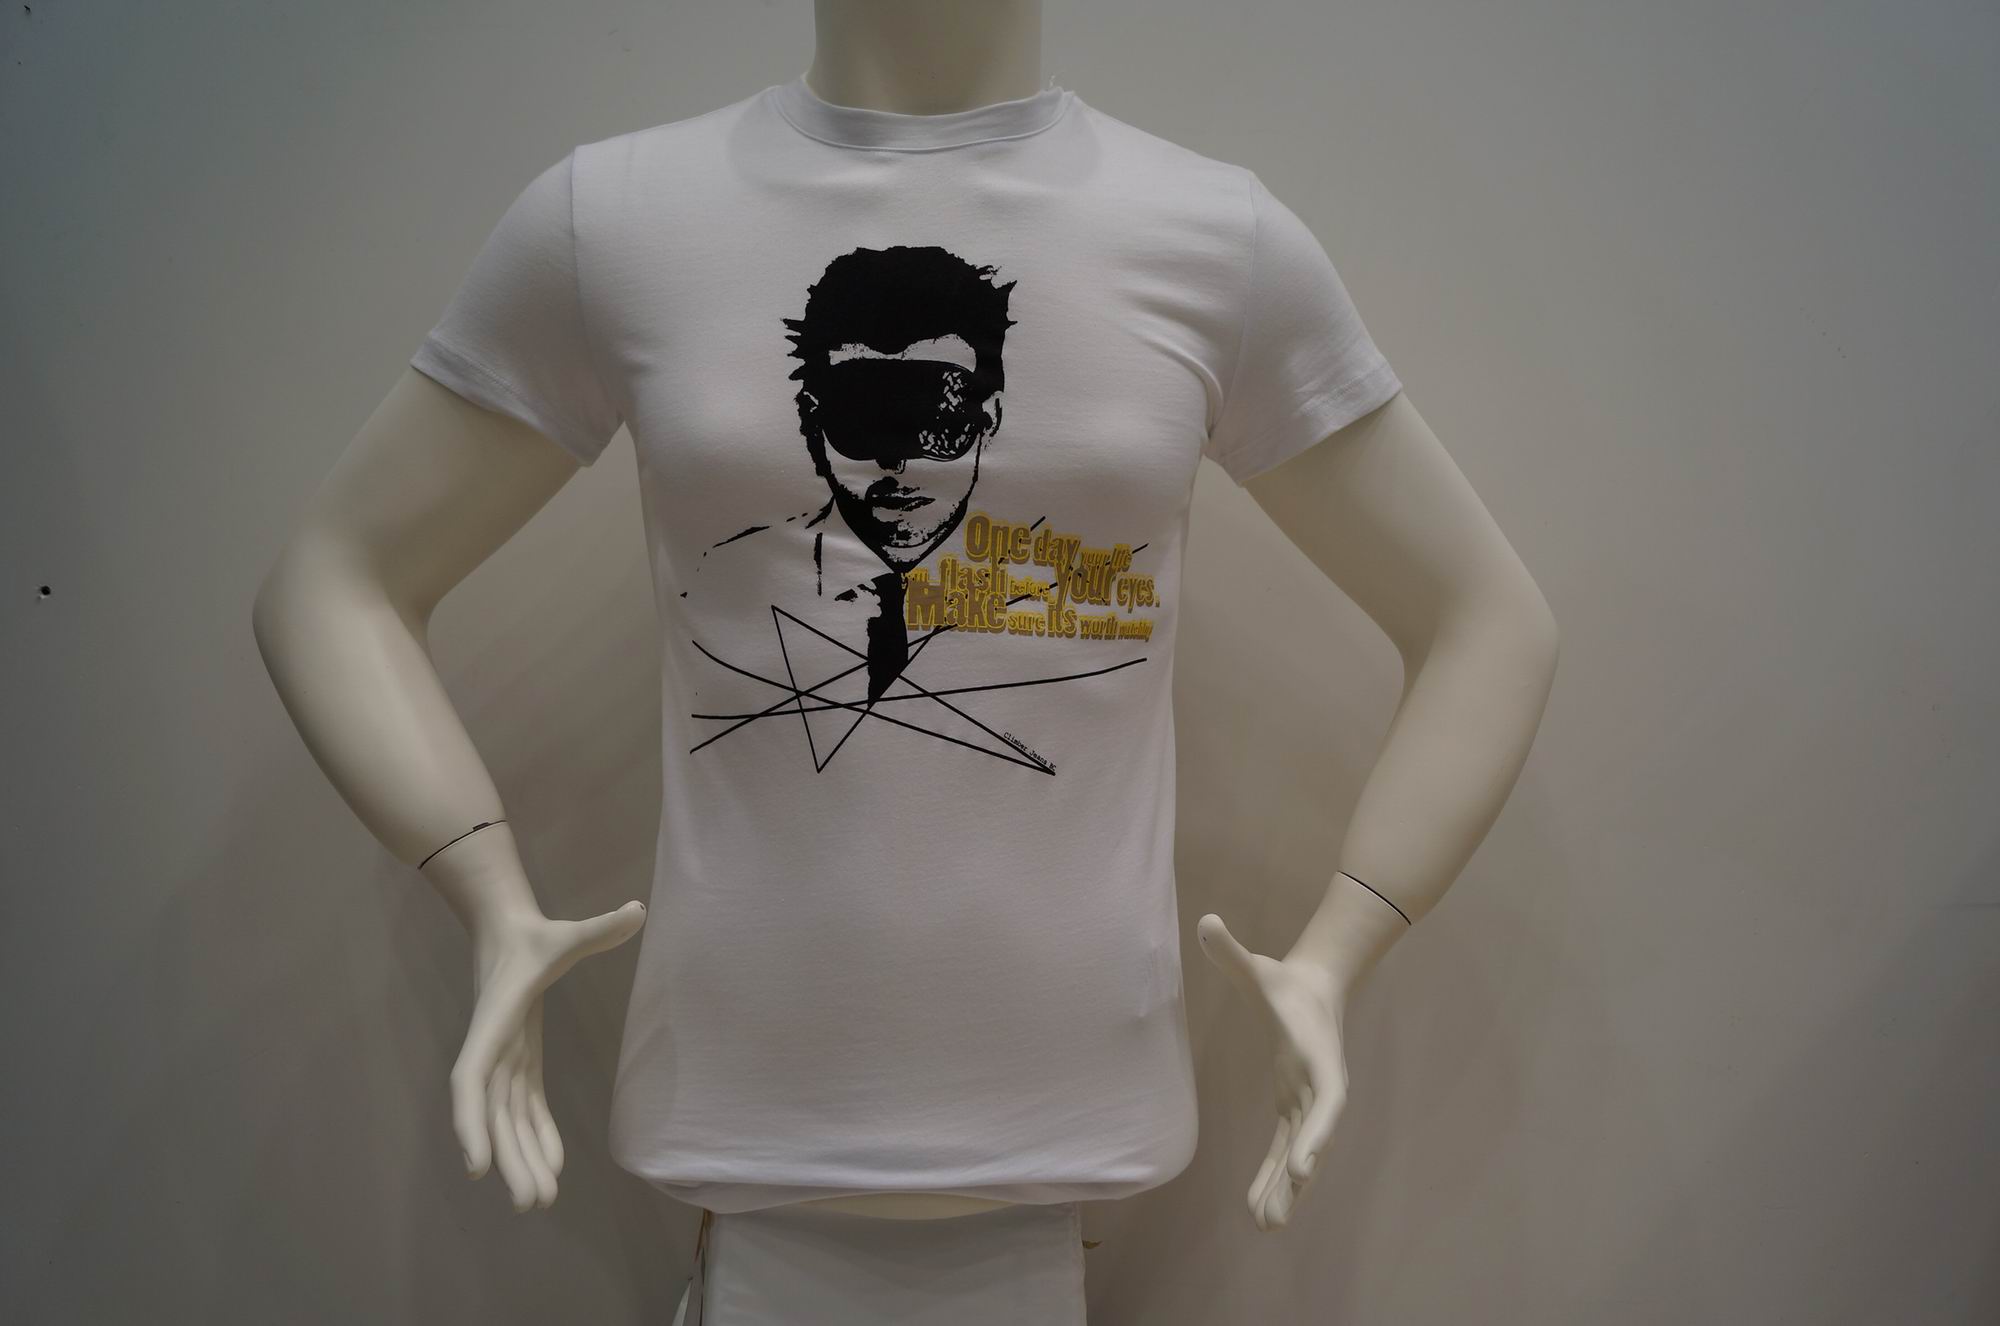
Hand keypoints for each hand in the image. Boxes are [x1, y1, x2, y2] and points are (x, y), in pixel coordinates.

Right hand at [451, 899, 647, 1210]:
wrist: (505, 929)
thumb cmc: (533, 935)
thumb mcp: (567, 933)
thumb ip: (600, 928)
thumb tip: (638, 910)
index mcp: (495, 1022)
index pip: (473, 1079)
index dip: (471, 1123)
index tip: (477, 1166)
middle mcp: (491, 1048)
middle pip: (491, 1114)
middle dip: (509, 1159)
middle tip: (531, 1203)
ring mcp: (503, 1059)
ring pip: (506, 1119)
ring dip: (520, 1158)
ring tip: (540, 1200)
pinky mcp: (518, 1061)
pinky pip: (524, 1108)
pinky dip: (536, 1135)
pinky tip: (552, 1165)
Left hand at [1196, 912, 1347, 1230]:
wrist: (1312, 985)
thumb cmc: (1283, 978)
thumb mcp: (1256, 966)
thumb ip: (1230, 950)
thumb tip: (1203, 920)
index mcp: (1317, 1056)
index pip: (1325, 1101)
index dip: (1317, 1134)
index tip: (1306, 1167)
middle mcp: (1320, 1086)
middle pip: (1314, 1140)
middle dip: (1296, 1181)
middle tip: (1274, 1219)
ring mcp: (1309, 1100)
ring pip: (1301, 1152)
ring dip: (1286, 1190)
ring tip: (1266, 1226)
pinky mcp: (1296, 1106)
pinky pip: (1288, 1149)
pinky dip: (1276, 1176)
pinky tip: (1258, 1206)